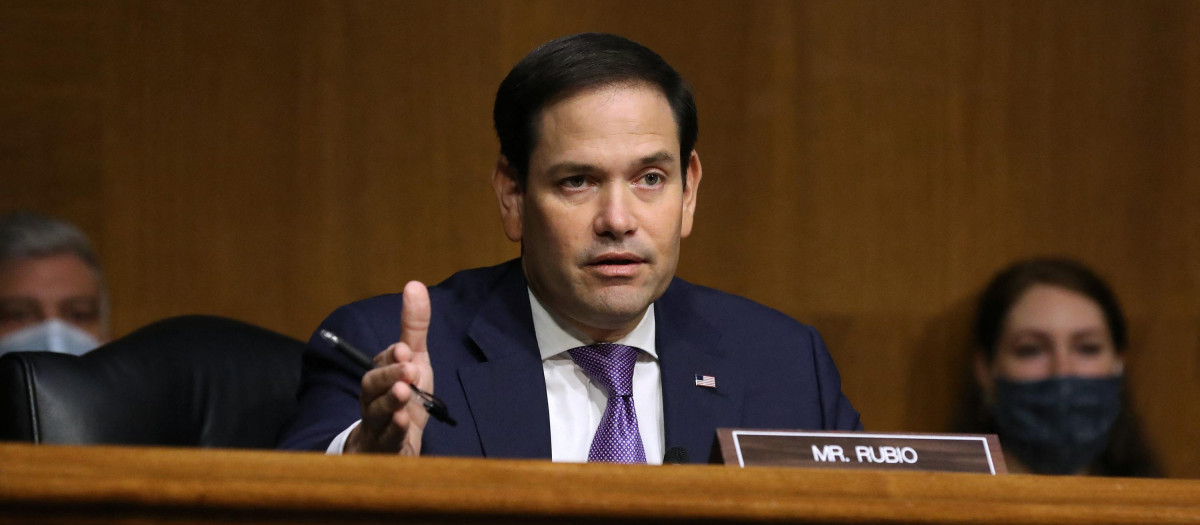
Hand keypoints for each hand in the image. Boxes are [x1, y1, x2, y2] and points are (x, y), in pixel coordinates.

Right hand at [345, 281, 433, 454]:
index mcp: (380, 375)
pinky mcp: (386, 448)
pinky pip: (387, 441)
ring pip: (377, 413)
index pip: (382, 362)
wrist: (395, 443)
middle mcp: (373, 398)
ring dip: (391, 402)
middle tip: (409, 369)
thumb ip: (413, 327)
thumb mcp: (415, 360)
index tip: (405, 349)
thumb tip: (414, 284)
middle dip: (389, 376)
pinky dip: (394, 432)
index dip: (392, 357)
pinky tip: (404, 423)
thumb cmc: (405, 395)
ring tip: (405, 392)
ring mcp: (378, 424)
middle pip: (372, 386)